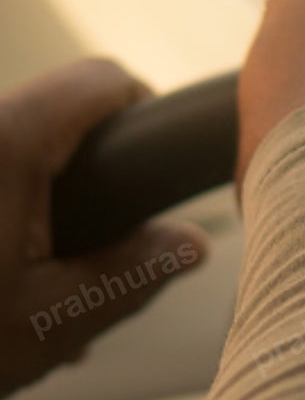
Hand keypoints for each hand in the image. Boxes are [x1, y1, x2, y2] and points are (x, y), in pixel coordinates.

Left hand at [0, 60, 208, 399]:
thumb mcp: (56, 319)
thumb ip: (135, 270)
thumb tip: (190, 243)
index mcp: (6, 143)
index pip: (100, 81)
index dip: (140, 114)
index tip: (149, 168)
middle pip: (46, 118)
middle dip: (76, 183)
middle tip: (86, 262)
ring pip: (1, 149)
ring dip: (24, 206)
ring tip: (24, 291)